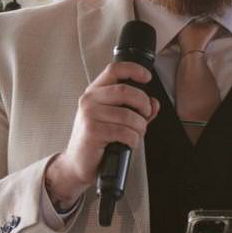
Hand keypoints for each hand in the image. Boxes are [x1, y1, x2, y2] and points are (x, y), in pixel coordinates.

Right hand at [45, 62, 159, 206]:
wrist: (78, 163)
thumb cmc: (98, 140)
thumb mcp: (118, 120)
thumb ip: (137, 110)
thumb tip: (154, 103)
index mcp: (96, 92)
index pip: (114, 69)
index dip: (134, 70)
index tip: (147, 77)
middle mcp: (90, 100)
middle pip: (126, 91)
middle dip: (143, 105)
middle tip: (145, 117)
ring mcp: (89, 115)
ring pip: (129, 115)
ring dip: (140, 128)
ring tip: (134, 135)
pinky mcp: (92, 131)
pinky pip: (125, 132)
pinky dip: (133, 140)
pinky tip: (127, 143)